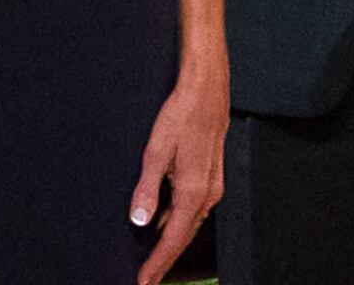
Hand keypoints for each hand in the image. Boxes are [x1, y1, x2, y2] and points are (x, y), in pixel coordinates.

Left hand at [127, 53, 227, 284]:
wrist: (207, 88)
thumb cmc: (182, 115)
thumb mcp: (156, 152)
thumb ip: (147, 190)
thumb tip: (140, 221)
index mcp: (194, 191)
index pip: (173, 239)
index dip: (157, 264)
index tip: (144, 282)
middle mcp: (208, 193)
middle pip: (185, 236)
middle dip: (166, 260)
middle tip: (148, 278)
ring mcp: (213, 184)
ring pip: (191, 223)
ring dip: (173, 242)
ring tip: (154, 258)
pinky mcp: (212, 174)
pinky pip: (194, 209)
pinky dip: (179, 223)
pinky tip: (166, 222)